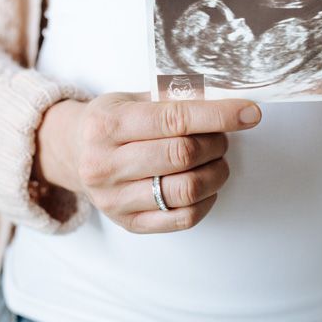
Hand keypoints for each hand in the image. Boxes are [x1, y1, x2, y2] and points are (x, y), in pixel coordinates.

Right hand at [35, 93, 261, 233]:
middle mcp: (106, 164)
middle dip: (216, 143)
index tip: (249, 112)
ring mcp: (115, 199)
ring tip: (216, 160)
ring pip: (186, 191)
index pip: (174, 119)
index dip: (218, 115)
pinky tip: (206, 184)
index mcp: (108, 125)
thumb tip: (225, 98)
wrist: (71, 153)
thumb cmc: (111, 122)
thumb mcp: (131, 99)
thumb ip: (173, 100)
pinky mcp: (129, 223)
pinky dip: (207, 200)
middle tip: (222, 137)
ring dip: (216, 173)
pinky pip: (183, 219)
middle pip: (182, 155)